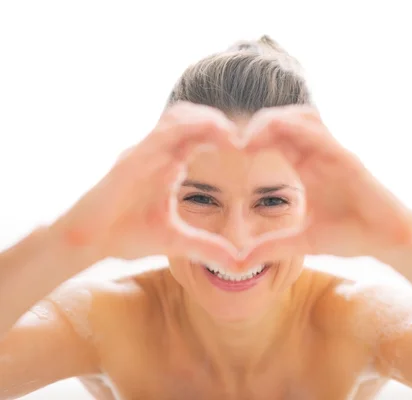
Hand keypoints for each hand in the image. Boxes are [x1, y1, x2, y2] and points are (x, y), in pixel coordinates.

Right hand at [51, 102, 239, 264]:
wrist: (86, 241)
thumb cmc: (125, 235)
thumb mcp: (175, 242)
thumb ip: (206, 247)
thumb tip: (238, 263)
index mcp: (167, 164)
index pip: (198, 137)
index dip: (223, 136)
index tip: (247, 148)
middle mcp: (156, 152)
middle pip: (190, 118)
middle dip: (218, 122)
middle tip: (245, 136)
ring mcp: (142, 151)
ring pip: (177, 118)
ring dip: (206, 120)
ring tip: (231, 134)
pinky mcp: (131, 159)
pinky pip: (160, 133)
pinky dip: (186, 129)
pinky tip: (210, 134)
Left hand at [240, 105, 411, 264]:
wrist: (388, 241)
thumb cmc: (351, 236)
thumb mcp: (303, 242)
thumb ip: (273, 247)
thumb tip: (240, 262)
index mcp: (306, 167)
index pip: (275, 139)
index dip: (252, 138)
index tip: (229, 151)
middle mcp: (319, 155)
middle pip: (285, 120)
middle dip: (258, 124)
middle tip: (234, 141)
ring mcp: (334, 154)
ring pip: (302, 117)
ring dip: (274, 120)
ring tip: (250, 138)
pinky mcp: (349, 160)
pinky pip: (321, 135)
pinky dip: (298, 130)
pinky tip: (275, 135)